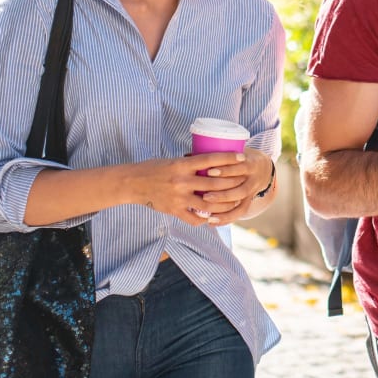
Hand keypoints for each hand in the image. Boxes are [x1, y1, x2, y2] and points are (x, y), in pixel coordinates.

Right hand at [129, 148, 271, 226]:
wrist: (133, 183)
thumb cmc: (153, 168)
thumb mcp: (173, 161)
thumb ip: (190, 164)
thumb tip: (210, 163)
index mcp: (181, 165)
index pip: (209, 159)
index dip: (227, 159)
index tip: (241, 158)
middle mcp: (181, 181)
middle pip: (214, 183)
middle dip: (232, 182)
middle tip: (243, 181)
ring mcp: (178, 198)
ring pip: (208, 203)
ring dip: (223, 204)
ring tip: (235, 202)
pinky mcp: (174, 210)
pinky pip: (194, 218)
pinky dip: (206, 219)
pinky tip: (214, 217)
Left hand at [191, 146, 273, 224]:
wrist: (264, 168)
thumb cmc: (241, 159)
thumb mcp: (235, 154)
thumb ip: (214, 155)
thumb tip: (187, 154)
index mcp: (250, 162)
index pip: (238, 166)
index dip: (225, 169)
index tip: (209, 171)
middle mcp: (253, 177)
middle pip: (238, 185)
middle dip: (221, 191)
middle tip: (205, 195)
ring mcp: (252, 190)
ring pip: (238, 199)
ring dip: (222, 205)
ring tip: (206, 210)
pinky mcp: (249, 201)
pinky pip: (239, 212)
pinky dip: (226, 218)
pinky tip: (212, 222)